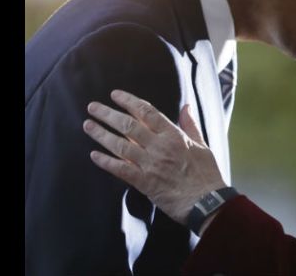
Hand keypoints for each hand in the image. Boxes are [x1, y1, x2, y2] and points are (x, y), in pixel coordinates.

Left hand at [83, 89, 225, 224]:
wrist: (207, 201)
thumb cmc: (207, 173)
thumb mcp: (202, 144)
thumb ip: (190, 124)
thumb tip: (186, 106)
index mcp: (174, 135)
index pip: (147, 112)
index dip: (129, 101)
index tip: (115, 95)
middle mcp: (160, 146)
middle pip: (129, 125)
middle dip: (108, 114)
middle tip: (92, 107)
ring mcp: (151, 164)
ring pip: (121, 145)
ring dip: (102, 134)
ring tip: (88, 126)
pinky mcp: (145, 182)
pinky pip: (121, 169)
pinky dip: (106, 162)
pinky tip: (94, 156)